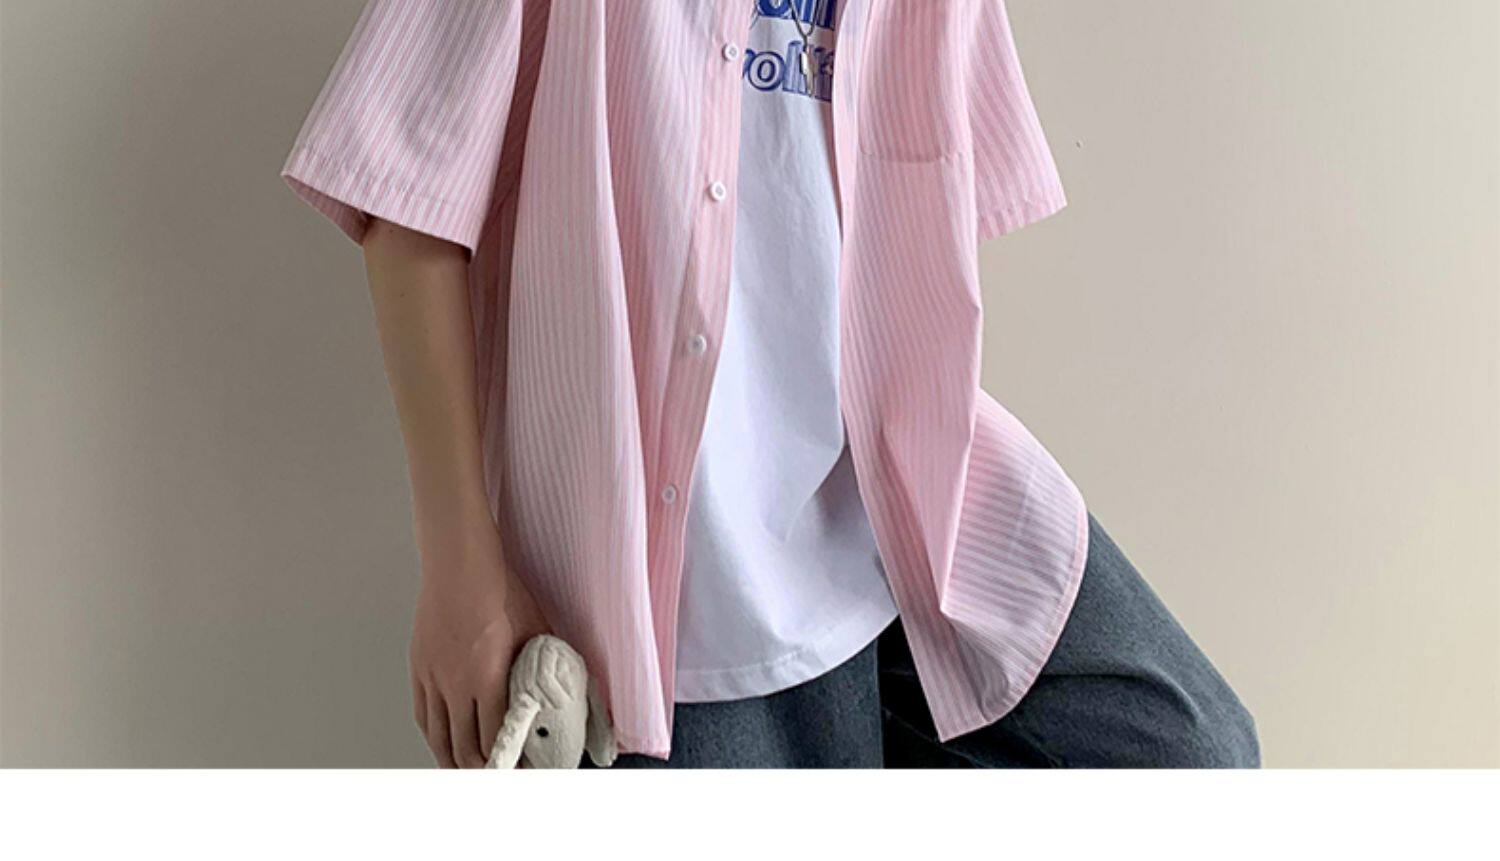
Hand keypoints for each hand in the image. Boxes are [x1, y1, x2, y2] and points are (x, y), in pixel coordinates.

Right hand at [408, 547, 546, 767]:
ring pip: (438, 737)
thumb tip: (562, 681)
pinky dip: (433, 735)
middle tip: (498, 776)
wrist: (459, 565)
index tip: (522, 768)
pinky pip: (423, 714)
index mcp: (487, 678)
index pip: (495, 738)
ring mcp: (433, 678)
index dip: (509, 760)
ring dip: (453, 761)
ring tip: (467, 773)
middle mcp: (456, 685)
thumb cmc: (500, 590)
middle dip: (483, 769)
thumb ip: (544, 661)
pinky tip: (441, 742)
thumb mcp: (535, 628)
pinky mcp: (419, 668)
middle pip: (465, 747)